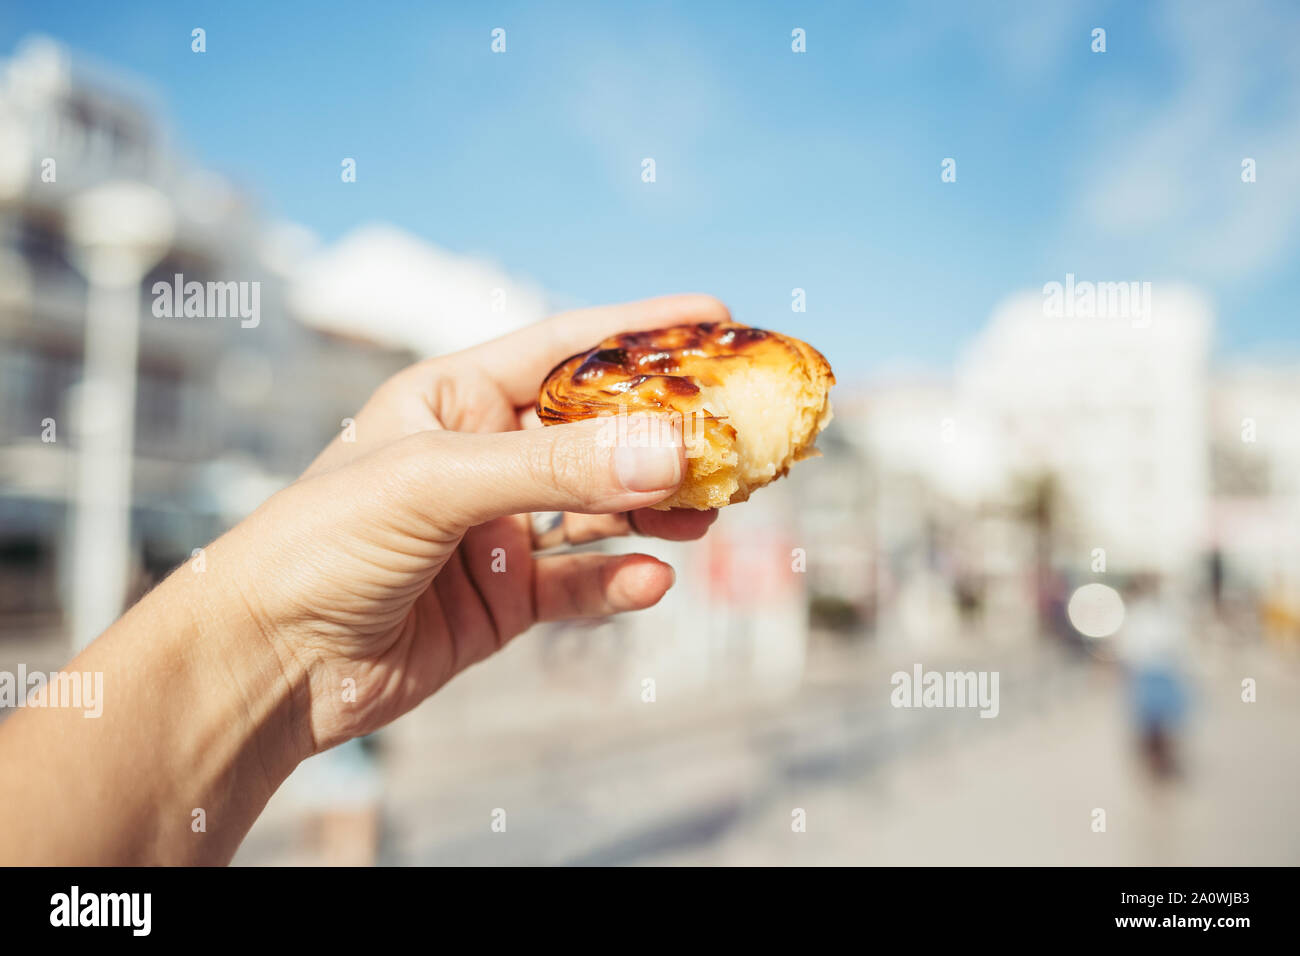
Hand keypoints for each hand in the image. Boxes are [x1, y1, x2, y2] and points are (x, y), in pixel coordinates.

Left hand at [211, 294, 728, 756]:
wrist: (267, 663)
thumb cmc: (321, 543)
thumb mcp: (435, 483)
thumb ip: (554, 468)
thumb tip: (670, 451)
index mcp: (454, 399)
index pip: (564, 347)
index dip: (640, 330)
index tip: (716, 315)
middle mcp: (481, 458)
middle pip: (597, 432)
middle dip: (666, 433)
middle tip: (737, 434)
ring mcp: (495, 531)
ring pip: (601, 509)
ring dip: (658, 510)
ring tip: (710, 512)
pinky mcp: (503, 599)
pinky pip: (580, 583)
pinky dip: (619, 582)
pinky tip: (654, 581)